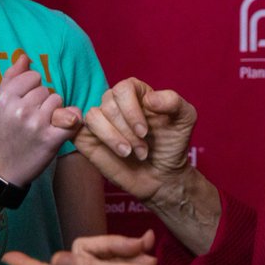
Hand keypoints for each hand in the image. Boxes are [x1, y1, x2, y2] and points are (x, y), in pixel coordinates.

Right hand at [0, 54, 81, 185]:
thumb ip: (10, 78)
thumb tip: (24, 56)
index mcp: (5, 98)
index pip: (32, 76)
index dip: (31, 88)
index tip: (26, 101)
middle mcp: (20, 109)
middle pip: (46, 89)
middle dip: (42, 101)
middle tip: (31, 117)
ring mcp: (37, 124)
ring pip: (58, 101)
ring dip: (54, 111)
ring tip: (41, 124)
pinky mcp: (51, 139)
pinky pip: (71, 119)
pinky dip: (71, 121)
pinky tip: (63, 126)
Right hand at [76, 78, 196, 203]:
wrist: (162, 175)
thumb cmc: (172, 144)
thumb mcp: (185, 118)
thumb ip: (173, 101)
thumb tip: (149, 99)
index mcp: (135, 92)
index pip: (123, 89)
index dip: (131, 110)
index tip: (144, 132)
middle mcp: (115, 102)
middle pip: (109, 105)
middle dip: (127, 131)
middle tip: (143, 150)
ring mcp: (100, 120)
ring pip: (93, 117)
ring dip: (112, 138)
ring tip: (129, 153)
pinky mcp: (88, 138)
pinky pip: (79, 130)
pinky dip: (94, 138)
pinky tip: (113, 150)